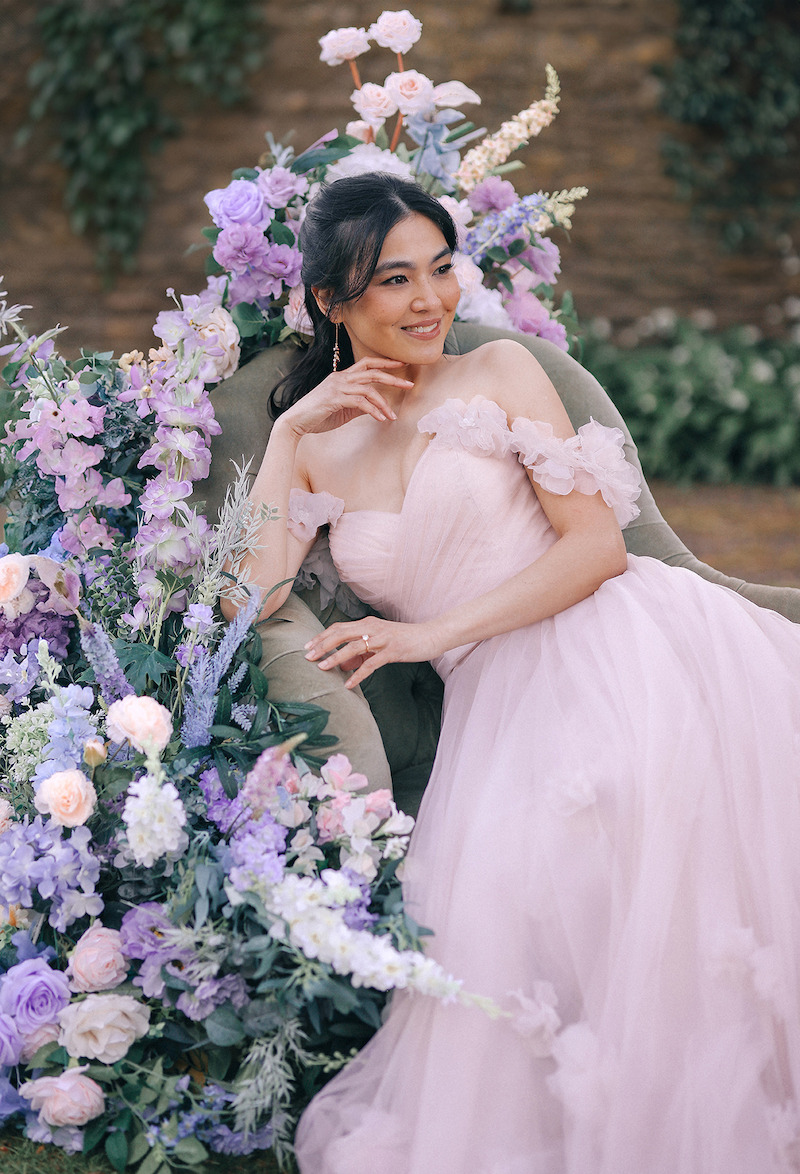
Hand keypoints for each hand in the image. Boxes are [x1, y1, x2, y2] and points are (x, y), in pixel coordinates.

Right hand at [280, 357, 413, 436]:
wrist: (296, 421)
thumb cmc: (318, 416)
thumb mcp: (342, 409)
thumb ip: (358, 405)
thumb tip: (375, 408)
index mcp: (342, 377)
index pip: (367, 363)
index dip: (385, 362)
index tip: (401, 365)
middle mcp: (340, 378)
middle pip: (372, 372)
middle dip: (393, 378)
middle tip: (409, 385)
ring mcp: (337, 387)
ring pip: (368, 389)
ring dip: (383, 403)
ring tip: (392, 416)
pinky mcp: (334, 399)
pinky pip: (360, 402)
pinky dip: (372, 411)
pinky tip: (379, 419)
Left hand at [304, 617, 439, 689]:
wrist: (431, 636)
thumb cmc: (404, 640)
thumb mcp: (380, 644)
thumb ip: (361, 653)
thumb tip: (341, 664)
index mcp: (367, 624)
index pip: (339, 627)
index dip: (322, 636)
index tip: (307, 646)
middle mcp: (372, 628)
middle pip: (341, 633)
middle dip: (322, 645)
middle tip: (308, 656)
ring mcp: (382, 639)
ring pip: (353, 647)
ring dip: (335, 657)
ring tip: (322, 668)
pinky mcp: (393, 651)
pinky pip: (371, 664)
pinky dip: (358, 674)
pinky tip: (349, 684)